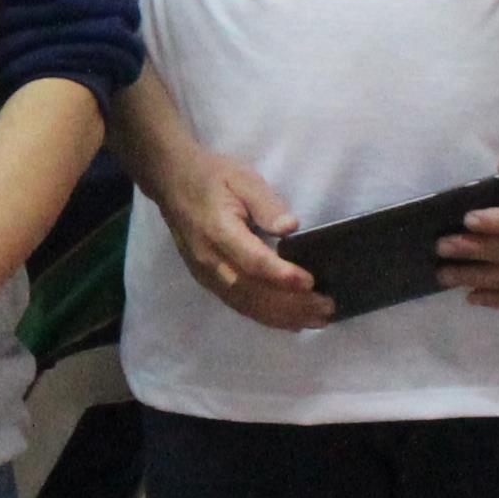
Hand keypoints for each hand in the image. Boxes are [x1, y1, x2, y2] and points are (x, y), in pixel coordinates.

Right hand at [154, 144, 328, 331]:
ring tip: (318, 319)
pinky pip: (239, 305)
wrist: (172, 183)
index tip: (311, 281)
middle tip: (326, 307)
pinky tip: (291, 321)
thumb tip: (290, 226)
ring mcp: (206, 275)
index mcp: (218, 230)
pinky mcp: (208, 281)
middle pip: (252, 292)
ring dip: (283, 317)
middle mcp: (210, 260)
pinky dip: (267, 317)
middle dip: (291, 304)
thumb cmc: (212, 176)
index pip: (252, 262)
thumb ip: (267, 203)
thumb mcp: (243, 178)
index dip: (281, 275)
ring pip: (246, 304)